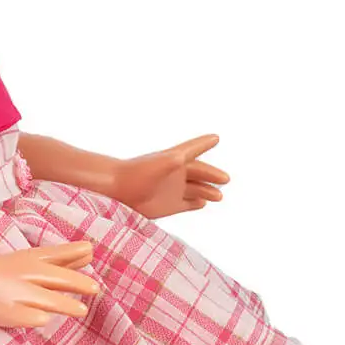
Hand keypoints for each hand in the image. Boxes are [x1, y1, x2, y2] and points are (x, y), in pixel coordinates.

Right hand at [0, 240, 98, 329]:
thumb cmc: (6, 272)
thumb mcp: (33, 259)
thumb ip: (63, 258)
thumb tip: (90, 251)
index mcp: (31, 259)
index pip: (55, 254)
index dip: (73, 254)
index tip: (90, 251)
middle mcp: (25, 274)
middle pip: (56, 278)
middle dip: (76, 282)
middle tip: (95, 288)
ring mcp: (17, 293)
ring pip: (48, 300)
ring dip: (66, 304)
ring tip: (81, 310)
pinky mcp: (10, 313)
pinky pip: (30, 316)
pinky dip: (38, 317)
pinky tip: (45, 318)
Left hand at [113, 134, 229, 218]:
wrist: (118, 190)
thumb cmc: (140, 172)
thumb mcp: (167, 161)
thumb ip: (188, 152)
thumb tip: (214, 137)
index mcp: (177, 160)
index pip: (194, 150)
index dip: (205, 143)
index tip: (216, 138)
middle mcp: (176, 174)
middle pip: (199, 173)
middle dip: (212, 176)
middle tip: (225, 179)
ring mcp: (173, 190)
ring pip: (196, 190)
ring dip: (207, 192)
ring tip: (219, 196)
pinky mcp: (168, 206)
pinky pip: (186, 204)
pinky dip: (195, 203)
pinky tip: (203, 203)